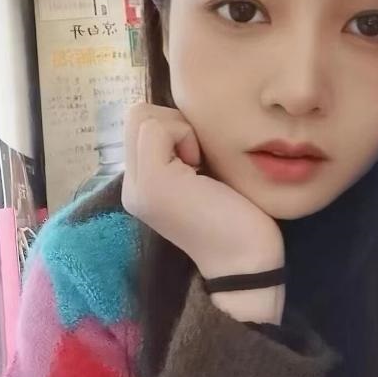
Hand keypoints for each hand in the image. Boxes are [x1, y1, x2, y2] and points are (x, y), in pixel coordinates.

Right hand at [121, 103, 284, 280]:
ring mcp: (137, 184)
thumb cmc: (237, 218)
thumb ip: (179, 150)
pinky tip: (201, 168)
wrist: (247, 261)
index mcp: (141, 184)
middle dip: (173, 123)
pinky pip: (156, 127)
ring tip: (199, 166)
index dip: (173, 127)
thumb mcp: (202, 174)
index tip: (199, 158)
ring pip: (142, 116)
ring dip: (179, 130)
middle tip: (198, 159)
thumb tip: (181, 116)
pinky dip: (184, 136)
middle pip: (136, 115)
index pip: (138, 124)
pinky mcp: (152, 181)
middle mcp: (131, 184)